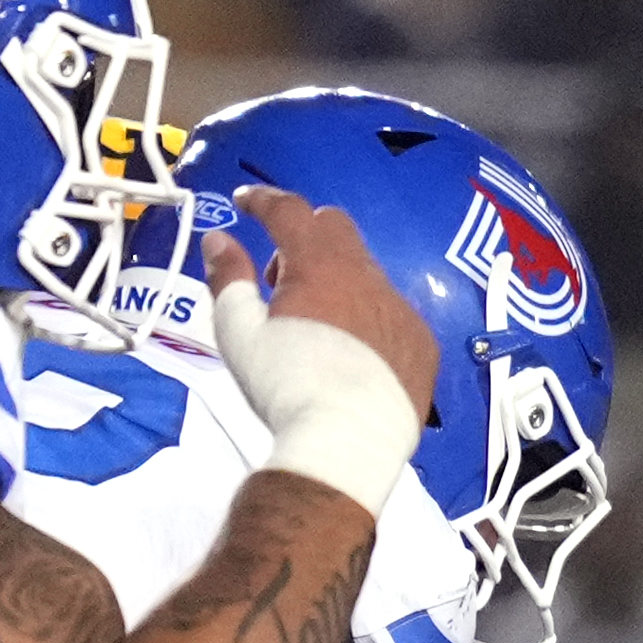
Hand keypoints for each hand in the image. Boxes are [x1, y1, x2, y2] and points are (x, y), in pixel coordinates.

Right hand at [204, 188, 437, 512]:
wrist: (346, 442)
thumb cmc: (284, 386)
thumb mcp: (239, 330)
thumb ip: (227, 277)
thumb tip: (219, 241)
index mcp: (320, 265)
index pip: (290, 210)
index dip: (263, 200)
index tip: (246, 202)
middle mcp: (368, 277)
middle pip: (336, 229)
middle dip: (303, 236)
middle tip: (280, 277)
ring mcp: (401, 309)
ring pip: (368, 272)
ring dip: (338, 280)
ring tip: (314, 325)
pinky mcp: (422, 343)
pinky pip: (393, 312)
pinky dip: (367, 315)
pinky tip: (353, 352)